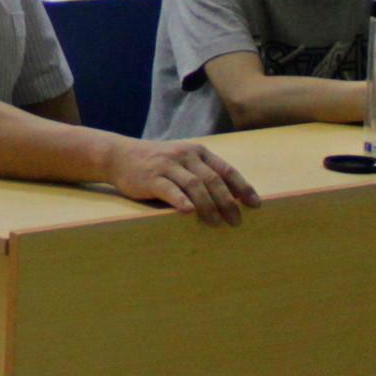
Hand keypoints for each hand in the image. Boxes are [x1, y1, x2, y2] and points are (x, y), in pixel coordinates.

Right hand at [100, 138, 256, 226]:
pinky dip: (181, 201)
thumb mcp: (182, 160)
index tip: (255, 205)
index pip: (226, 170)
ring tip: (217, 223)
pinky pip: (169, 189)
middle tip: (237, 221)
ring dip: (209, 206)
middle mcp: (185, 155)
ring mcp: (168, 165)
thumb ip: (203, 173)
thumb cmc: (157, 162)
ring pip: (194, 185)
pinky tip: (189, 212)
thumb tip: (230, 198)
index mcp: (198, 152)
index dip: (242, 188)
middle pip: (213, 180)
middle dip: (228, 202)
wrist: (120, 155)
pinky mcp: (151, 177)